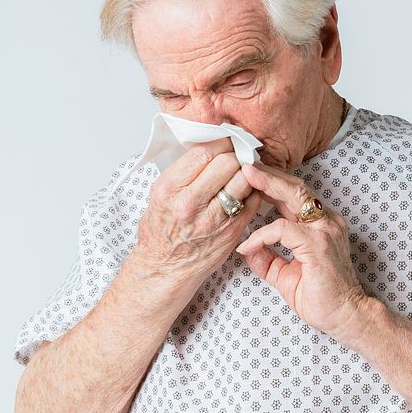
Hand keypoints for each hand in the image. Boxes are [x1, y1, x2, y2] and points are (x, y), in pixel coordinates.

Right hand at [133, 138, 262, 298]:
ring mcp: (213, 219)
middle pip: (228, 163)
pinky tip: (245, 193)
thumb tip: (209, 148)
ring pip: (244, 181)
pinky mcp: (231, 232)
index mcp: (169, 189)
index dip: (221, 144)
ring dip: (247, 174)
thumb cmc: (160, 231)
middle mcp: (190, 203)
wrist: (163, 269)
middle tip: (236, 158)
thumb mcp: (159, 196)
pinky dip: (252, 193)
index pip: (205, 153)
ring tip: (242, 174)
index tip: (226, 143)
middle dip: (235, 157)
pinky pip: (251, 202)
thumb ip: (182, 173)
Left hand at [234, 161, 370, 340]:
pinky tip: (247, 244)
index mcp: (321, 225)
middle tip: (245, 164)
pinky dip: (262, 234)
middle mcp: (326, 222)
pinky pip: (283, 229)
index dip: (271, 185)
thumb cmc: (322, 298)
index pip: (295, 196)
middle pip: (295, 187)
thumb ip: (268, 259)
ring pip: (293, 196)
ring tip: (246, 175)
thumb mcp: (286, 275)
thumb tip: (247, 251)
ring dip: (268, 184)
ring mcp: (325, 231)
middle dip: (268, 174)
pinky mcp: (318, 244)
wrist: (347, 318)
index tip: (250, 179)